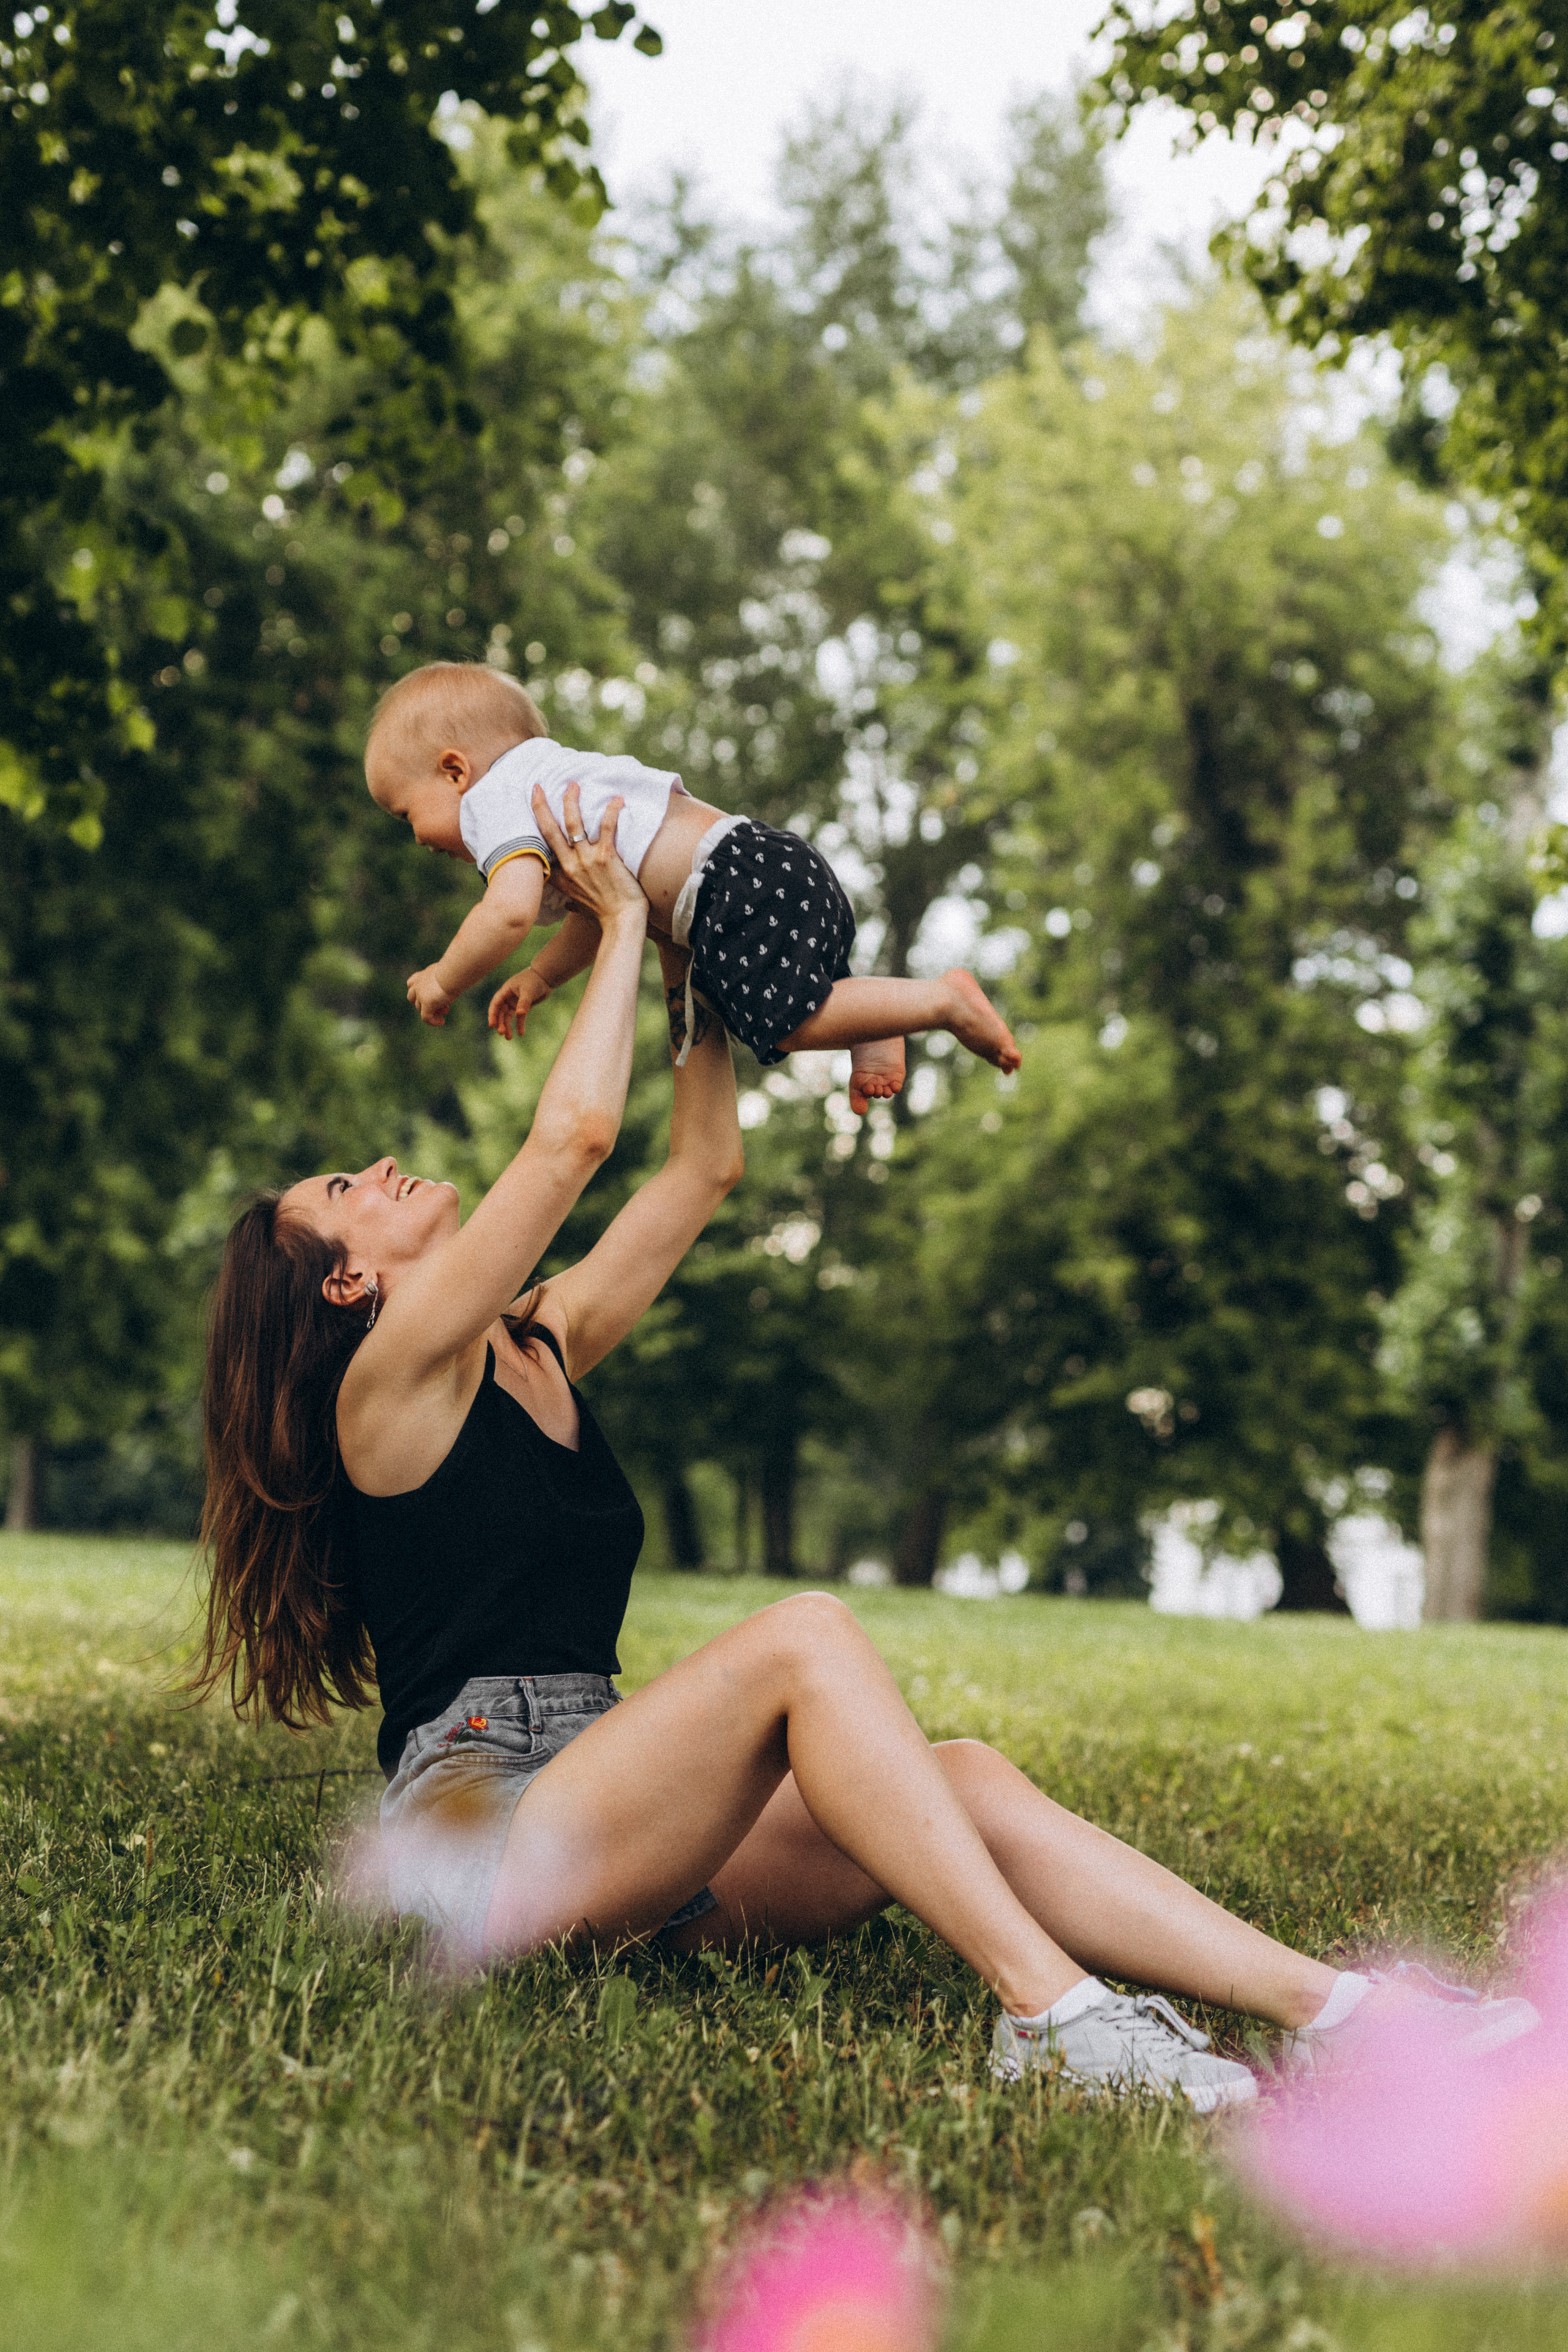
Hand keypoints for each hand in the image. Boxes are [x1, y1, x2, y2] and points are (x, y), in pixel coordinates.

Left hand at [407, 966, 453, 1026]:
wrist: (454, 972)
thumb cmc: (457, 969)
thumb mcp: (450, 972)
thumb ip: (448, 977)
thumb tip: (457, 978)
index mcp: (425, 975)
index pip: (411, 983)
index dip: (416, 991)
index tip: (428, 994)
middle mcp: (419, 984)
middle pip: (412, 997)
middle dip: (422, 1003)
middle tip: (438, 1003)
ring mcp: (421, 994)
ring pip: (419, 1008)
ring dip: (432, 1011)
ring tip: (446, 1010)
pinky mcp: (427, 1003)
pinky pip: (426, 1018)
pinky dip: (433, 1022)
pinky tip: (441, 1022)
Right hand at [489, 967, 549, 1041]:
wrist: (545, 978)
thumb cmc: (534, 980)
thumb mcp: (528, 991)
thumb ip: (524, 1002)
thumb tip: (520, 1014)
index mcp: (505, 991)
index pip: (496, 1004)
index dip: (492, 1014)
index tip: (492, 1025)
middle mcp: (507, 997)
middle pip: (500, 1012)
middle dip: (500, 1023)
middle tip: (501, 1033)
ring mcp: (514, 1002)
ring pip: (507, 1016)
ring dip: (507, 1026)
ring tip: (508, 1037)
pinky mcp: (522, 1007)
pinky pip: (518, 1018)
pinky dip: (519, 1025)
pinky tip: (520, 1033)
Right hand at [531, 783, 644, 931]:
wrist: (622, 923)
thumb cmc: (604, 913)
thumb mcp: (579, 904)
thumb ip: (571, 897)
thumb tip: (567, 902)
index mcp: (561, 876)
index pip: (543, 848)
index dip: (535, 828)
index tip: (531, 811)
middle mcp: (570, 866)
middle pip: (549, 830)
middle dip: (541, 806)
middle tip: (536, 787)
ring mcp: (587, 861)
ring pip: (573, 824)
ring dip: (572, 801)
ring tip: (573, 784)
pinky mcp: (606, 858)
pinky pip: (606, 827)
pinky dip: (611, 811)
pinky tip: (617, 799)